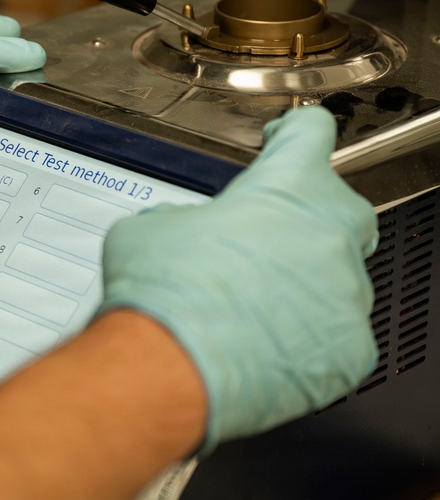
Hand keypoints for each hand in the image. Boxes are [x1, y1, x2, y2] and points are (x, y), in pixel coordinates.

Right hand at [98, 106, 378, 450]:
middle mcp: (328, 233)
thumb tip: (183, 231)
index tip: (289, 138)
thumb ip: (183, 218)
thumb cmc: (164, 295)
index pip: (310, 134)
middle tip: (266, 237)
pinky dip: (307, 336)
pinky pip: (338, 333)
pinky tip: (263, 342)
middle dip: (308, 216)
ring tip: (253, 303)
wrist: (172, 366)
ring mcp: (345, 293)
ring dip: (304, 282)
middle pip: (340, 207)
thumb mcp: (149, 229)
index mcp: (286, 187)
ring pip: (339, 276)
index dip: (295, 133)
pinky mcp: (350, 349)